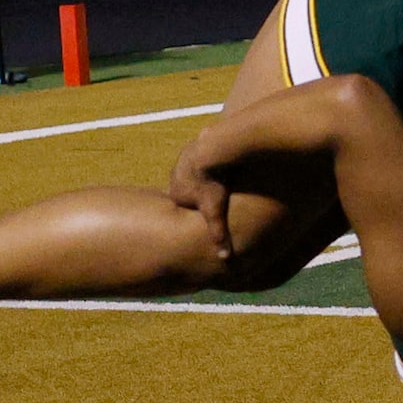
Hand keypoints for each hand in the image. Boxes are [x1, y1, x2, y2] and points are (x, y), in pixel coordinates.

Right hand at [167, 127, 242, 260]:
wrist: (214, 149)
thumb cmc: (214, 182)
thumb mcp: (216, 210)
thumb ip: (218, 233)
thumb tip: (223, 258)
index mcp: (176, 192)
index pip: (186, 205)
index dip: (201, 207)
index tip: (214, 207)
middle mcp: (175, 175)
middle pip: (191, 187)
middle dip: (204, 190)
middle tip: (220, 192)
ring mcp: (183, 158)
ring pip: (197, 170)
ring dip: (209, 173)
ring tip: (224, 177)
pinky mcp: (195, 144)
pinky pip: (205, 154)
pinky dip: (215, 158)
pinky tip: (227, 159)